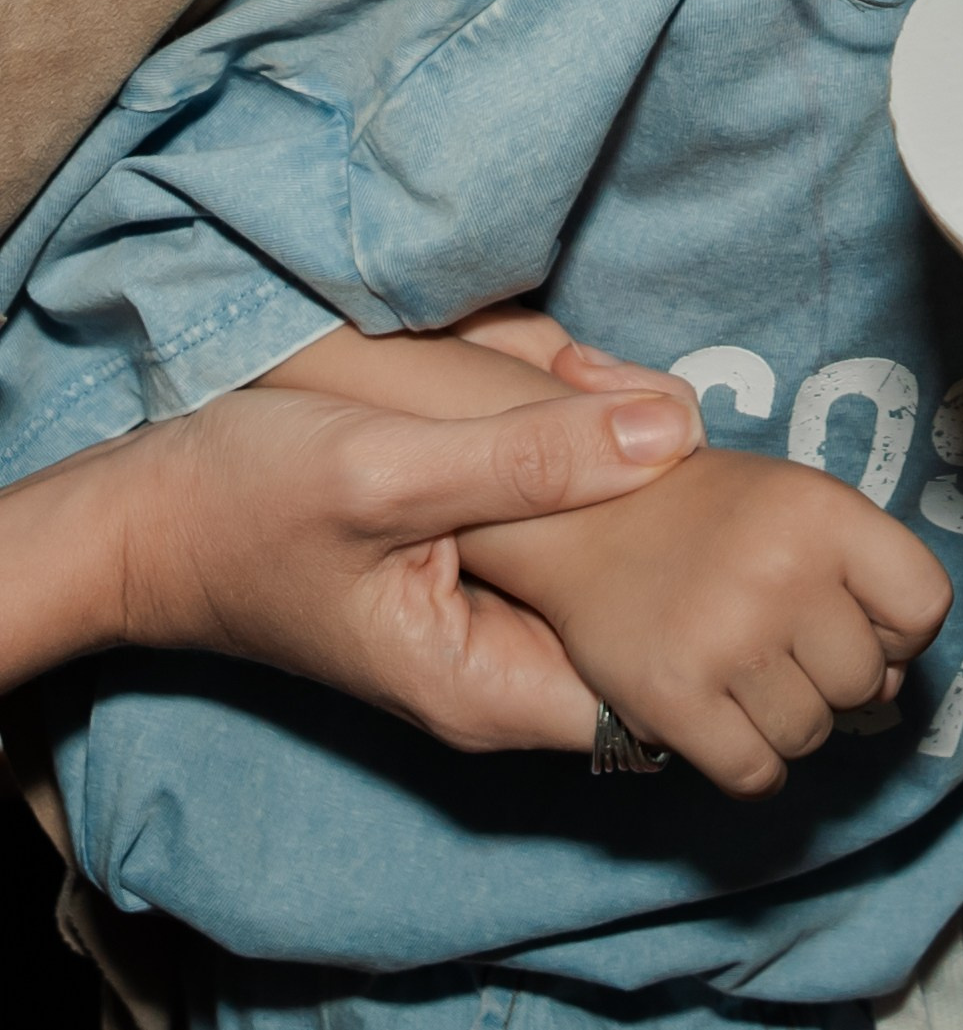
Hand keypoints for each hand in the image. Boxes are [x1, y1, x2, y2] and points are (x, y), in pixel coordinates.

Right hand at [93, 376, 699, 748]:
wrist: (139, 511)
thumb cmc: (244, 503)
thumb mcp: (390, 469)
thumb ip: (532, 458)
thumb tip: (675, 433)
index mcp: (491, 688)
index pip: (657, 690)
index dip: (703, 603)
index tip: (708, 498)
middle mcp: (499, 671)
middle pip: (641, 606)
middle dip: (658, 502)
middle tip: (648, 412)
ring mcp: (484, 618)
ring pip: (603, 546)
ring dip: (611, 461)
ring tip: (590, 387)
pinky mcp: (469, 563)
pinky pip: (555, 513)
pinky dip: (567, 449)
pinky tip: (556, 390)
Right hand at [461, 447, 953, 799]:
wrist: (586, 520)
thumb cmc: (713, 516)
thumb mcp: (802, 501)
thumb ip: (865, 573)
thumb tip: (893, 684)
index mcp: (824, 511)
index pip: (926, 606)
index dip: (901, 629)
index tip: (859, 622)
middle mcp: (782, 571)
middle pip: (868, 681)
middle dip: (836, 677)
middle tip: (785, 645)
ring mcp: (729, 638)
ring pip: (813, 734)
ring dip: (787, 719)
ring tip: (747, 672)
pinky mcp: (675, 699)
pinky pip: (756, 775)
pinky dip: (751, 765)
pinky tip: (728, 724)